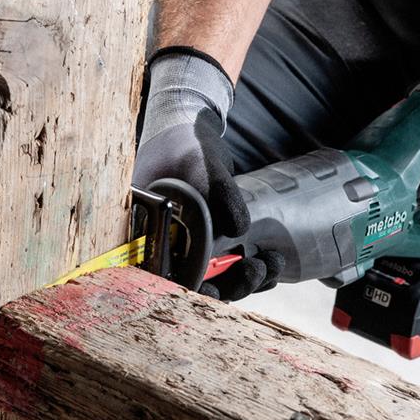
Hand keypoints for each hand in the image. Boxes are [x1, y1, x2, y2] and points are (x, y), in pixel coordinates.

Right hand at [132, 48, 284, 300]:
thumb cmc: (183, 142)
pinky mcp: (205, 241)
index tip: (217, 288)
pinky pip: (224, 266)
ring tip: (273, 265)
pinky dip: (247, 268)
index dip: (190, 290)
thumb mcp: (201, 161)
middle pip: (192, 285)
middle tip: (257, 271)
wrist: (189, 128)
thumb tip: (241, 229)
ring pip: (212, 279)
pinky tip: (271, 263)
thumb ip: (219, 190)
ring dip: (243, 280)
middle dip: (228, 286)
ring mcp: (184, 244)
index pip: (162, 277)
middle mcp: (162, 244)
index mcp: (146, 232)